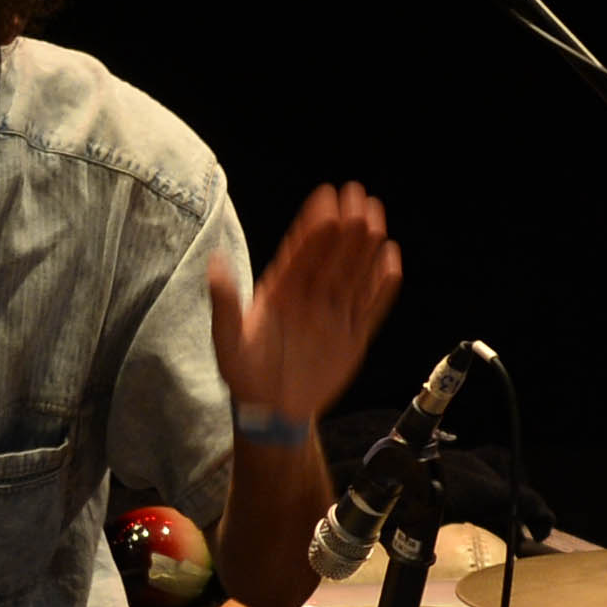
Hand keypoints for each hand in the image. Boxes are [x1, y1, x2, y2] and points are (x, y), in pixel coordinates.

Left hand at [209, 182, 405, 429]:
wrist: (272, 411)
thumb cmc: (245, 374)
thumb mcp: (227, 339)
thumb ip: (226, 302)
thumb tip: (214, 260)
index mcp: (280, 292)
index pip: (302, 252)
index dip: (314, 224)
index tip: (326, 197)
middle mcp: (310, 297)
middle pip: (332, 256)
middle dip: (345, 225)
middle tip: (358, 195)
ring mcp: (333, 315)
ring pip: (354, 275)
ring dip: (366, 247)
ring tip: (377, 217)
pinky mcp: (354, 336)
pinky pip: (372, 307)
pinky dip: (383, 287)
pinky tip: (392, 261)